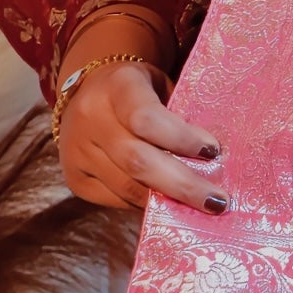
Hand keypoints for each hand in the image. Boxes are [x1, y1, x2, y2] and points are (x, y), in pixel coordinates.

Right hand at [57, 61, 226, 212]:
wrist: (88, 89)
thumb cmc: (140, 88)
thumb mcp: (160, 85)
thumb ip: (179, 114)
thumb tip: (212, 159)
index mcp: (118, 86)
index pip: (146, 118)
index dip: (181, 138)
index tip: (213, 151)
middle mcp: (91, 118)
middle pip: (137, 161)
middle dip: (182, 185)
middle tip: (217, 200)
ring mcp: (77, 152)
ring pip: (127, 187)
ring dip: (168, 201)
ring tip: (201, 207)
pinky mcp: (75, 179)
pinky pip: (116, 199)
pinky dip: (146, 203)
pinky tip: (170, 206)